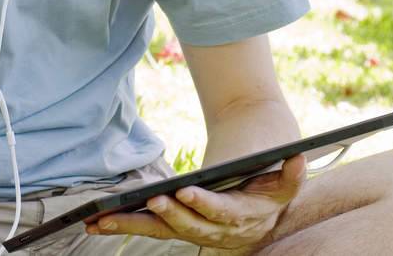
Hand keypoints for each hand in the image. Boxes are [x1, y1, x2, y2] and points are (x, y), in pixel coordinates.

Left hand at [85, 153, 305, 251]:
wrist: (261, 192)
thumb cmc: (270, 176)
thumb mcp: (285, 176)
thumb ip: (291, 173)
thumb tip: (296, 158)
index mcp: (245, 218)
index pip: (223, 214)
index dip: (204, 206)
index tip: (186, 192)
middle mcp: (219, 233)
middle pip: (189, 228)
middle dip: (168, 216)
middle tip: (149, 201)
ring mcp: (196, 232)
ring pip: (162, 232)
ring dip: (132, 226)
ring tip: (102, 219)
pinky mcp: (178, 227)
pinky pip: (151, 229)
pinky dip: (124, 224)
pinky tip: (96, 221)